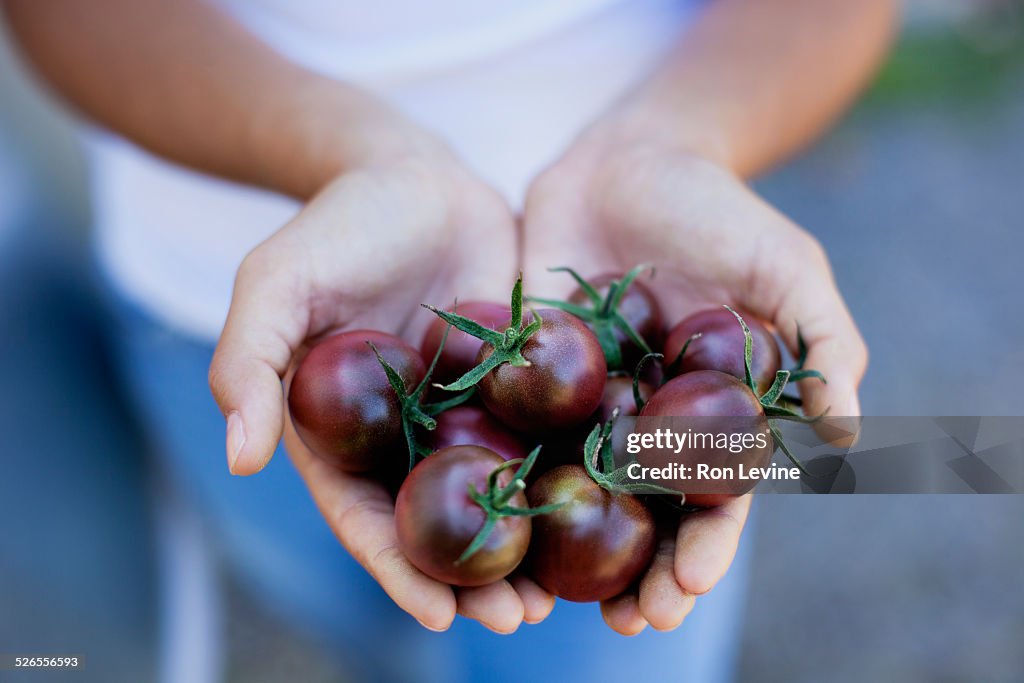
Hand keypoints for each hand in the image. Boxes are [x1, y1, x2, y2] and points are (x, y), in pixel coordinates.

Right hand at [209, 151, 554, 632]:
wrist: (413, 174)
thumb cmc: (335, 227)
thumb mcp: (275, 284)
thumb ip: (246, 362)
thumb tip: (238, 457)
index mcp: (345, 435)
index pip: (368, 518)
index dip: (400, 571)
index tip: (442, 618)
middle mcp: (409, 436)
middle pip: (441, 523)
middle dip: (477, 578)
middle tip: (521, 621)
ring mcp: (469, 411)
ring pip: (499, 492)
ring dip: (528, 546)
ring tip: (568, 593)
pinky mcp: (521, 379)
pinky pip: (547, 433)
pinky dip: (569, 473)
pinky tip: (608, 505)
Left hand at [522, 137, 867, 632]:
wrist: (632, 156)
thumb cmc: (719, 210)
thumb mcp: (786, 265)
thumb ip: (824, 340)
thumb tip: (849, 430)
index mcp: (711, 410)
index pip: (715, 497)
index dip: (706, 547)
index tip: (685, 590)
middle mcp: (647, 415)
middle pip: (644, 510)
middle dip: (640, 570)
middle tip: (627, 624)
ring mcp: (584, 396)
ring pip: (576, 485)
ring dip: (570, 545)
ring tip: (550, 600)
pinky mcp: (529, 365)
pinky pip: (514, 425)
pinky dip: (504, 471)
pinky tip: (486, 515)